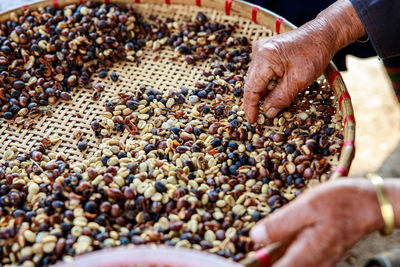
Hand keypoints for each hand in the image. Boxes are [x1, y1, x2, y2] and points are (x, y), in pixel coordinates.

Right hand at [243, 0, 365, 122]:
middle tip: (259, 117)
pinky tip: (272, 92)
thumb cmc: (314, 54)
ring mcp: (260, 50)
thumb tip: (267, 113)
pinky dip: (266, 84)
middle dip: (255, 101)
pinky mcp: (265, 51)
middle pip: (251, 83)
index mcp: (264, 58)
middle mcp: (258, 52)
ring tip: (268, 106)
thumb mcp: (299, 81)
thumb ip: (281, 98)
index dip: (251, 107)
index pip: (252, 88)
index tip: (253, 121)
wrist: (323, 34)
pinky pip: (261, 72)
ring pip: (255, 79)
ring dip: (261, 93)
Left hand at [250, 179, 382, 266]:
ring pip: (287, 262)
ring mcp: (317, 259)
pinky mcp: (320, 253)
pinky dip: (283, 249)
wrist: (370, 204)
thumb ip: (280, 224)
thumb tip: (255, 237)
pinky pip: (297, 257)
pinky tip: (277, 236)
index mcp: (306, 254)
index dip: (255, 265)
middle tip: (247, 248)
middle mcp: (312, 262)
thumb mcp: (307, 206)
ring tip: (258, 241)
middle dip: (262, 258)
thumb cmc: (341, 202)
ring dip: (271, 254)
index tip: (243, 258)